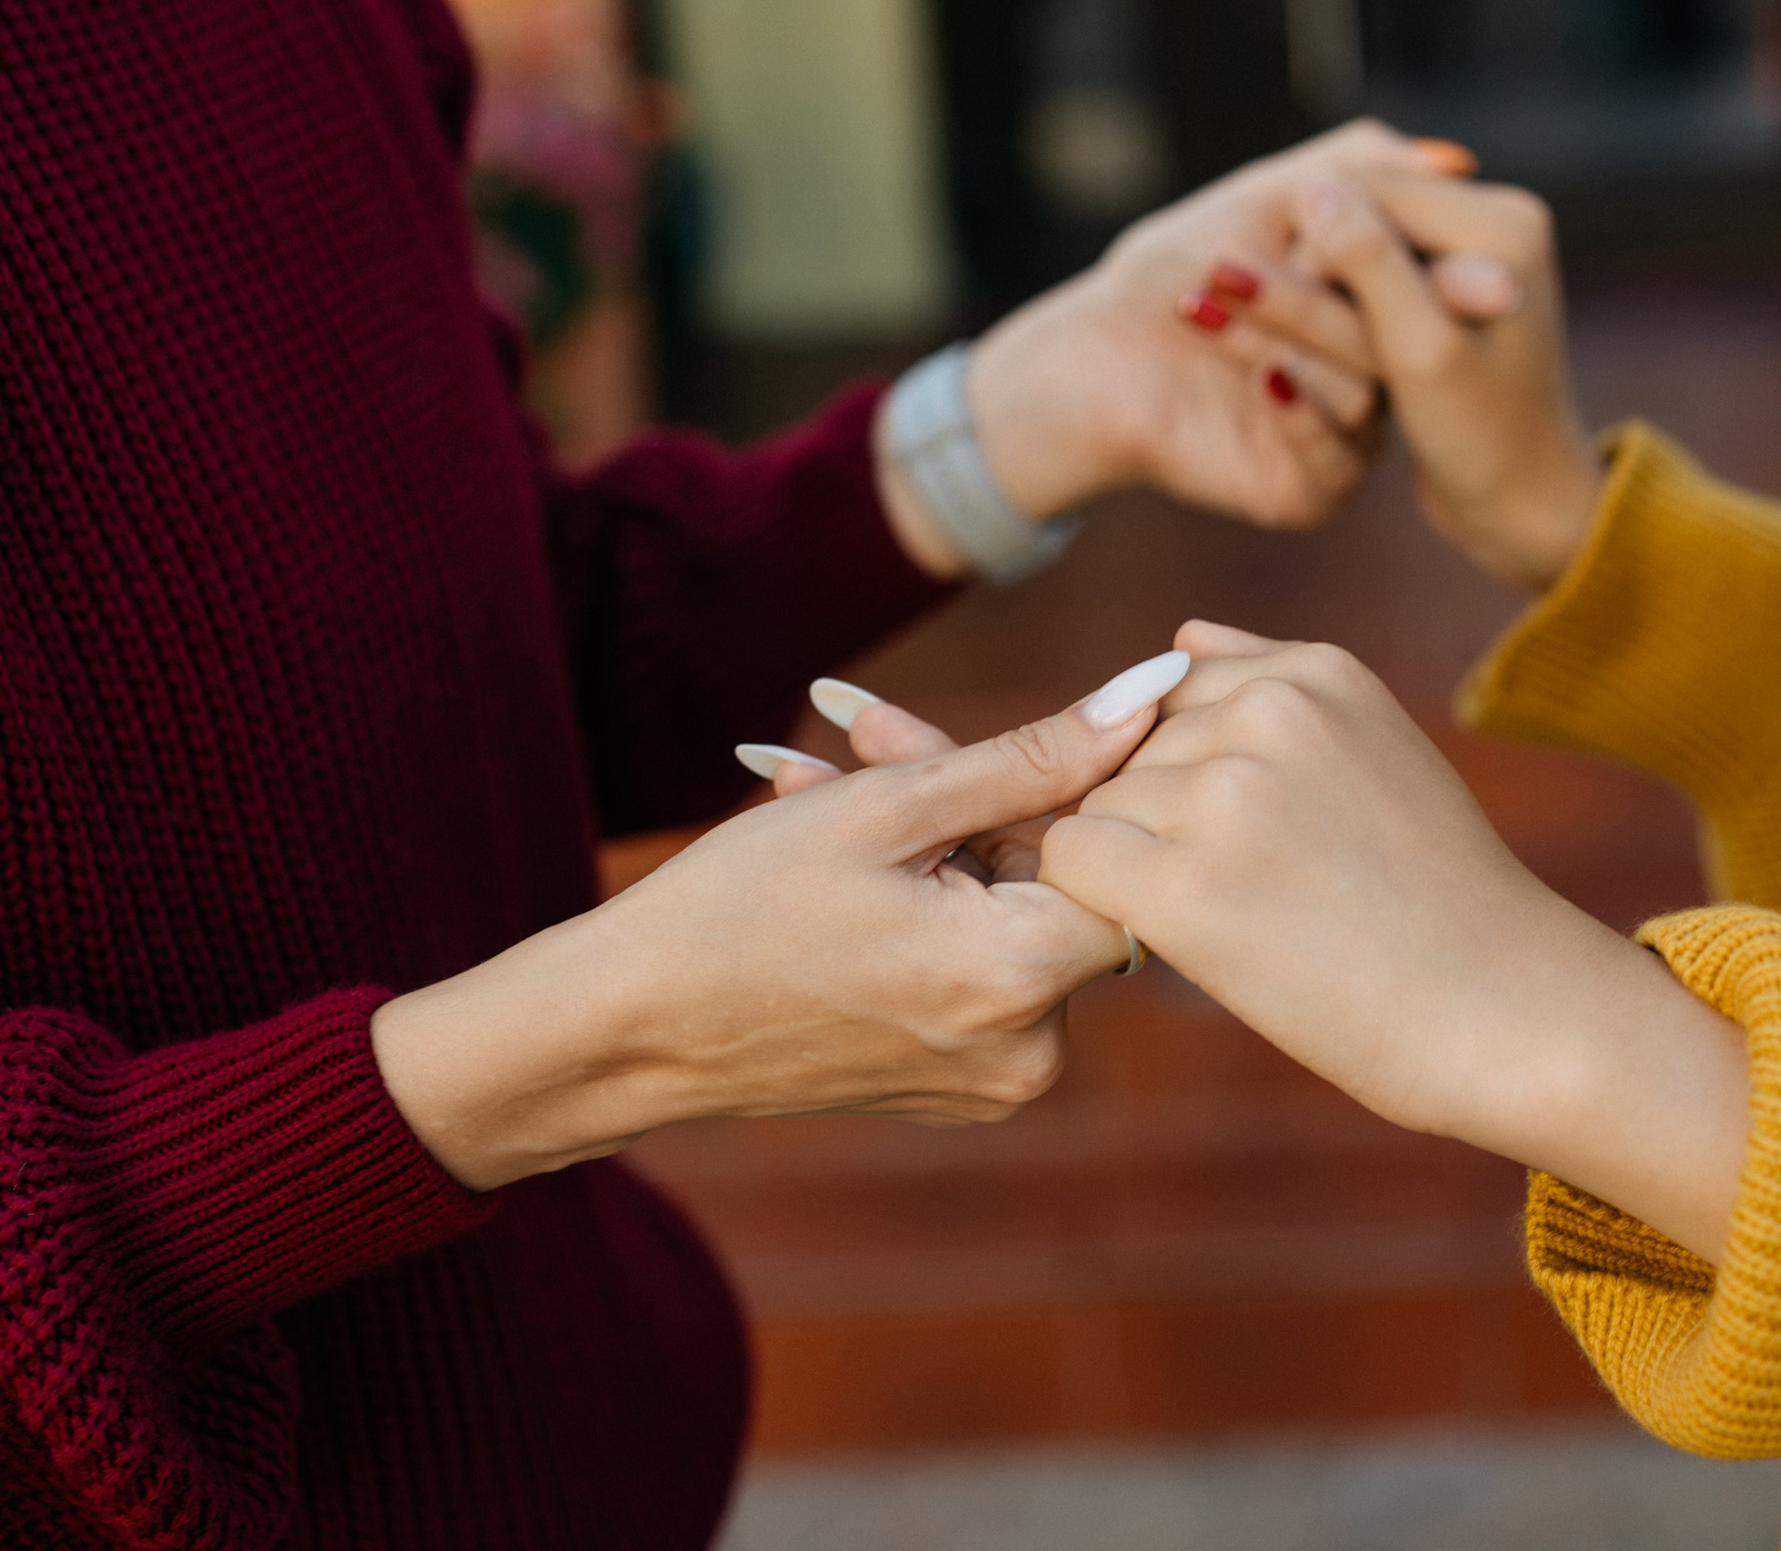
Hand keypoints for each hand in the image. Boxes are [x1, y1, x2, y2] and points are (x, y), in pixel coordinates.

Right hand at [371, 651, 1191, 1190]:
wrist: (629, 1029)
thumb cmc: (738, 907)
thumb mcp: (886, 809)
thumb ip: (1034, 754)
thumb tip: (1151, 692)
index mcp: (1020, 979)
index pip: (1123, 856)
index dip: (1069, 780)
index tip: (987, 738)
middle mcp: (1031, 1052)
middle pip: (1055, 884)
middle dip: (977, 799)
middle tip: (867, 733)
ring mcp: (994, 1080)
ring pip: (1008, 917)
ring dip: (942, 841)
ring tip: (829, 780)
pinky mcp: (956, 1087)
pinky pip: (974, 966)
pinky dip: (929, 904)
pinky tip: (844, 855)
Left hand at [876, 121, 1500, 576]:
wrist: (1093, 356)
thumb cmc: (1174, 269)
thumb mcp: (1271, 196)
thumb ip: (1360, 167)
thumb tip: (1455, 159)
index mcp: (1376, 312)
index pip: (1428, 288)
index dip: (1404, 259)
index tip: (1373, 227)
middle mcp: (1374, 377)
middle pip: (1402, 344)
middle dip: (1322, 298)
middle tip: (1244, 265)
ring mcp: (1344, 438)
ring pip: (1365, 396)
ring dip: (1291, 341)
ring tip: (1208, 305)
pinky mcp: (1308, 491)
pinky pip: (1338, 464)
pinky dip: (1301, 415)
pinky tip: (1262, 377)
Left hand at [1037, 622, 1748, 1260]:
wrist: (1507, 1016)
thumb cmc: (1440, 899)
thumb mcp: (1379, 747)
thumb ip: (1273, 683)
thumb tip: (1180, 635)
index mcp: (1315, 671)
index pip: (1174, 698)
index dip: (1189, 781)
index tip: (1256, 843)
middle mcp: (1266, 714)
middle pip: (1127, 755)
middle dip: (1161, 824)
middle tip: (1262, 895)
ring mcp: (1223, 797)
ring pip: (1097, 810)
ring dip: (1136, 870)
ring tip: (1243, 921)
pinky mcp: (1184, 886)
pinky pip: (1073, 862)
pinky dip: (1098, 906)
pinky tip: (1175, 941)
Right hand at [1280, 174, 1601, 591]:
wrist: (1523, 501)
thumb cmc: (1479, 438)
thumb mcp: (1418, 350)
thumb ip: (1371, 263)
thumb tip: (1316, 186)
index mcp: (1503, 222)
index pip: (1374, 191)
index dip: (1316, 242)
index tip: (1277, 304)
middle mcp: (1498, 220)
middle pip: (1371, 208)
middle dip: (1316, 260)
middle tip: (1261, 317)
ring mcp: (1476, 252)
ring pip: (1368, 239)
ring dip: (1322, 283)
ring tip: (1273, 329)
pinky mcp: (1452, 287)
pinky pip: (1379, 271)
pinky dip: (1343, 302)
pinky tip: (1315, 340)